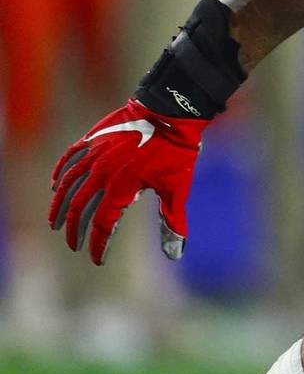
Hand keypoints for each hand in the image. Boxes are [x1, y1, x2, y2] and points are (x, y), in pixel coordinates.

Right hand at [49, 100, 207, 264]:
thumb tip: (175, 253)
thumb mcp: (176, 189)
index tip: (96, 259)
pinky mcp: (92, 140)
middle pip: (80, 208)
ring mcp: (94, 156)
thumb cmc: (176, 153)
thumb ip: (172, 222)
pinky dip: (59, 174)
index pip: (103, 225)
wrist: (170, 114)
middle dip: (75, 230)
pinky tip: (55, 186)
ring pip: (68, 185)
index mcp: (121, 188)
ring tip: (55, 222)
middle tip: (73, 245)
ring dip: (60, 206)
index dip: (98, 245)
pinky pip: (68, 159)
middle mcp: (102, 174)